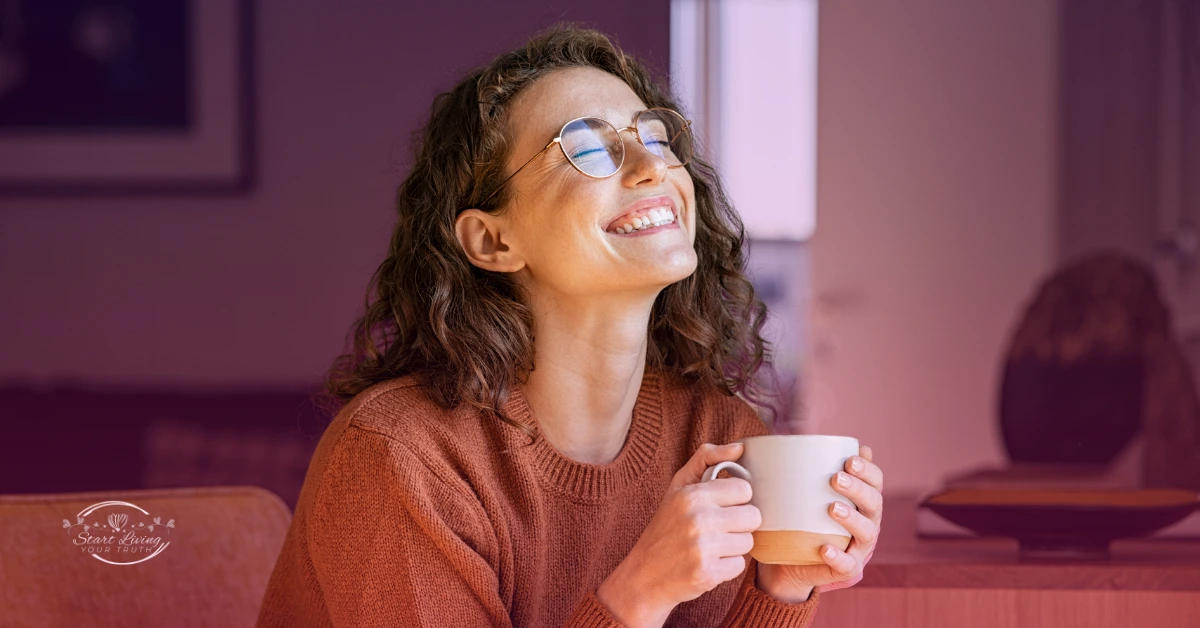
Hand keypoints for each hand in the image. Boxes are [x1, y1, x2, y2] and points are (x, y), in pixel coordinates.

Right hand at [597, 443, 761, 627]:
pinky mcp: (708, 574)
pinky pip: (740, 565)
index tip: (721, 507)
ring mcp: (703, 548)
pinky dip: (727, 567)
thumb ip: (706, 459)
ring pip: (748, 542)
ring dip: (734, 546)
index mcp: (692, 495)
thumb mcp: (678, 487)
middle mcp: (698, 519)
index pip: (744, 490)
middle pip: (753, 516)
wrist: (644, 575)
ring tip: (711, 547)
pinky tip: (708, 563)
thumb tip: (740, 447)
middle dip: (739, 524)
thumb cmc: (665, 527)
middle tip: (718, 529)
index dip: (736, 500)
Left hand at [757, 445, 883, 600]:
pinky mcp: (848, 569)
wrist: (789, 561)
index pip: (875, 482)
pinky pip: (848, 565)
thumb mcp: (805, 492)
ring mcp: (860, 547)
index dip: (867, 470)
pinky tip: (825, 548)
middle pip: (875, 503)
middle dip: (859, 488)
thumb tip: (807, 436)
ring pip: (867, 532)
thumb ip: (812, 468)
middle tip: (837, 478)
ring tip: (832, 508)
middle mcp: (867, 522)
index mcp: (862, 501)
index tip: (849, 459)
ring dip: (852, 518)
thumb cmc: (801, 519)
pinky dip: (838, 556)